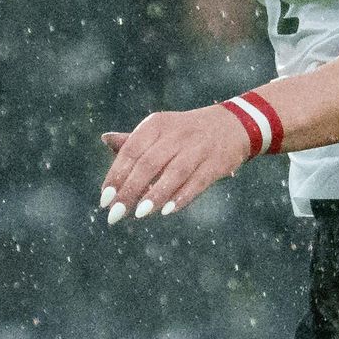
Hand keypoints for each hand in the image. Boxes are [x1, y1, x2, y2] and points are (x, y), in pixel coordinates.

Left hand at [99, 105, 257, 219]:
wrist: (235, 125)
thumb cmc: (188, 133)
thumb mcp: (161, 130)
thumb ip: (134, 140)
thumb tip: (106, 139)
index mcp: (156, 124)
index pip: (131, 151)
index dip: (116, 176)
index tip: (104, 200)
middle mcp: (176, 134)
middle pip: (148, 164)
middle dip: (130, 191)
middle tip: (115, 214)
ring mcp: (198, 148)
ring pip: (173, 173)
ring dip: (155, 195)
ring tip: (139, 214)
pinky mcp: (217, 163)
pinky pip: (197, 182)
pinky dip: (181, 197)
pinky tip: (166, 211)